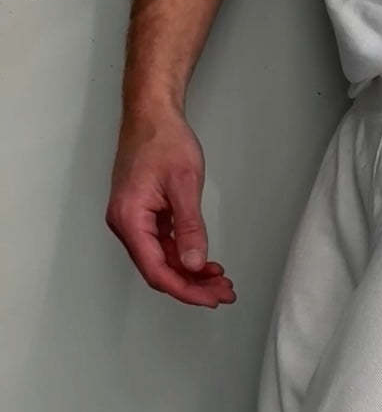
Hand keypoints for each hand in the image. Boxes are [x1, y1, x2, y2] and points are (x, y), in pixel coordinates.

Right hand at [105, 105, 235, 306]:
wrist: (151, 113)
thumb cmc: (164, 140)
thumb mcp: (184, 185)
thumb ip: (189, 228)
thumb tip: (193, 263)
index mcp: (130, 219)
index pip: (157, 270)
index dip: (186, 290)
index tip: (213, 298)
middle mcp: (126, 224)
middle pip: (159, 270)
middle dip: (193, 286)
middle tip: (225, 293)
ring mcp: (133, 220)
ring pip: (163, 261)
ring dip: (191, 274)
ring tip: (222, 281)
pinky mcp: (144, 215)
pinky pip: (163, 246)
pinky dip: (185, 256)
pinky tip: (207, 263)